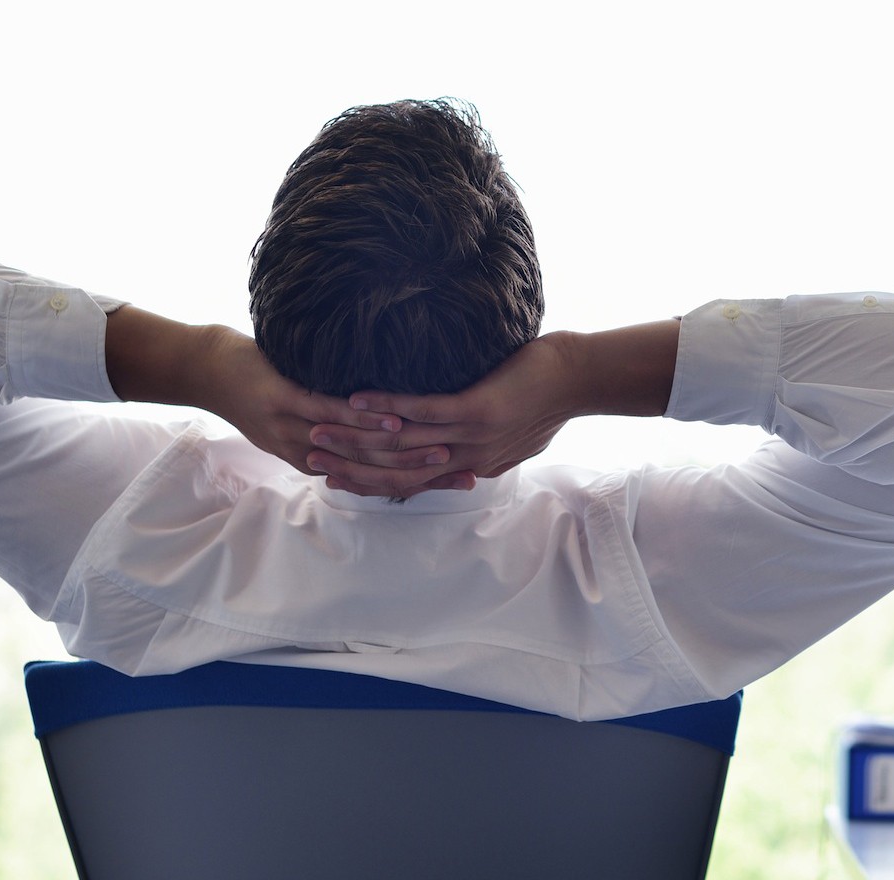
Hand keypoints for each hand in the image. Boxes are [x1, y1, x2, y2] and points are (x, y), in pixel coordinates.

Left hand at [193, 325, 467, 490]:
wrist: (205, 371)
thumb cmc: (260, 386)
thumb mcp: (300, 417)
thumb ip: (338, 428)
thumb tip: (386, 425)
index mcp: (315, 462)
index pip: (377, 480)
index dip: (421, 481)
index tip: (464, 477)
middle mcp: (307, 454)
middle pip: (373, 473)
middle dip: (424, 472)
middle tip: (466, 467)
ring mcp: (292, 428)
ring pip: (356, 448)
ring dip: (402, 450)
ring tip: (443, 445)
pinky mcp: (281, 401)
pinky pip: (330, 413)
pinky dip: (365, 418)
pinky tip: (395, 414)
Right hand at [304, 332, 580, 498]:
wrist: (580, 382)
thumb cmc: (546, 397)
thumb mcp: (510, 430)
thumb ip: (480, 441)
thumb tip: (458, 440)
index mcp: (473, 466)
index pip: (413, 483)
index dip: (372, 482)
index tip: (336, 476)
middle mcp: (469, 459)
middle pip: (400, 473)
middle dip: (353, 467)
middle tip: (313, 458)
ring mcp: (473, 437)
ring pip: (404, 445)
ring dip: (358, 437)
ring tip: (320, 428)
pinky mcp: (478, 411)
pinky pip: (425, 411)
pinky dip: (388, 406)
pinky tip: (358, 398)